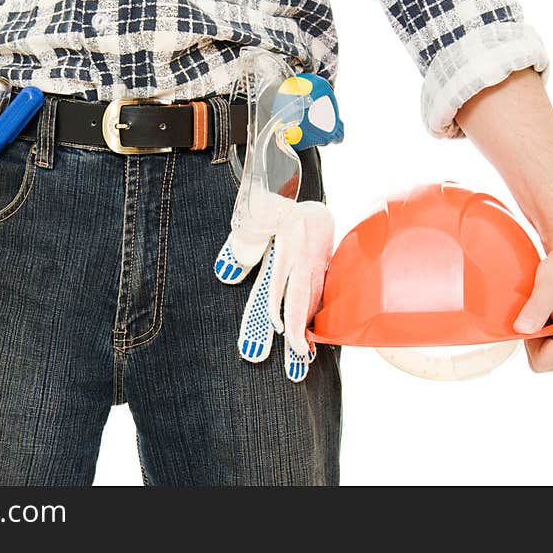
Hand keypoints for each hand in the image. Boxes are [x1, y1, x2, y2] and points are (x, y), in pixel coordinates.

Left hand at [216, 200, 334, 381]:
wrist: (307, 196)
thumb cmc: (275, 206)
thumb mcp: (255, 213)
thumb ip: (244, 241)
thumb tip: (228, 272)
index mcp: (288, 242)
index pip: (282, 278)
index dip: (279, 304)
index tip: (280, 329)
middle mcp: (305, 255)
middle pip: (302, 295)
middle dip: (300, 327)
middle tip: (297, 355)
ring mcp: (317, 262)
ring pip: (314, 298)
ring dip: (308, 326)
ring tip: (304, 354)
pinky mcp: (324, 268)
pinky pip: (321, 294)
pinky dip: (315, 315)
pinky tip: (312, 332)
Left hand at [512, 239, 552, 372]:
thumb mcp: (546, 289)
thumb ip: (534, 312)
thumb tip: (521, 330)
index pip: (541, 363)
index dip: (529, 343)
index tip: (533, 318)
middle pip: (547, 362)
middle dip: (537, 341)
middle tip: (543, 313)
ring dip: (545, 337)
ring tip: (551, 312)